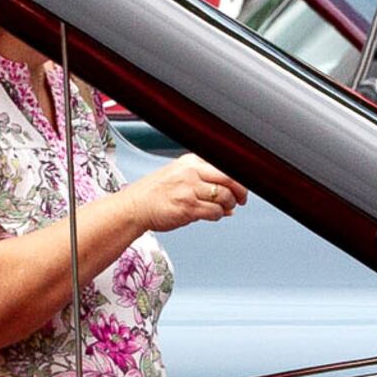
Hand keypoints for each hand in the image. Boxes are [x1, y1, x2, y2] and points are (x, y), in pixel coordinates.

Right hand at [116, 154, 245, 235]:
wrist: (135, 207)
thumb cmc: (155, 193)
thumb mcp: (179, 176)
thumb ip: (205, 182)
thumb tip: (229, 196)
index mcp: (191, 161)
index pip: (224, 163)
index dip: (238, 175)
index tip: (241, 185)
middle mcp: (191, 172)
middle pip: (229, 178)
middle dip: (240, 191)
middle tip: (241, 199)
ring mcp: (189, 189)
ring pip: (224, 196)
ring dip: (228, 205)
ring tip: (223, 209)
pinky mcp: (188, 207)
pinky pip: (214, 212)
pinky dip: (218, 215)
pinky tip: (212, 215)